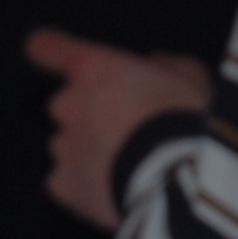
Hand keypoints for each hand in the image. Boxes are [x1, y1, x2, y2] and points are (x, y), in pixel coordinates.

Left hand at [22, 27, 214, 231]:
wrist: (181, 183)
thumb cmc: (188, 123)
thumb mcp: (191, 78)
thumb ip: (163, 67)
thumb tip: (153, 69)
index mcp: (95, 69)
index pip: (49, 47)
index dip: (48, 48)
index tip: (46, 50)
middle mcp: (70, 104)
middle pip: (66, 103)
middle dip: (90, 112)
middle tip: (129, 130)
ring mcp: (64, 147)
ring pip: (67, 144)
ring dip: (89, 151)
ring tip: (129, 167)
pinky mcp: (66, 187)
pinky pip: (66, 182)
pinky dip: (84, 186)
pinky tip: (114, 191)